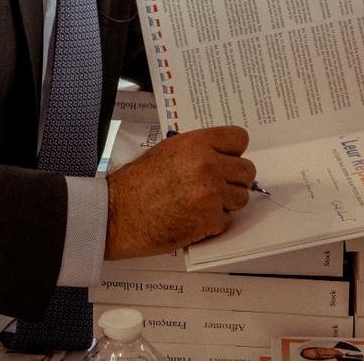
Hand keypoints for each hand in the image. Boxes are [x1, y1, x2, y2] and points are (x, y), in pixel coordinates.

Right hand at [105, 126, 255, 259]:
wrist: (116, 214)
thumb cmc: (135, 184)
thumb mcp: (167, 151)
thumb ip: (197, 151)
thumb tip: (221, 157)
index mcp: (196, 143)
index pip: (239, 139)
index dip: (234, 153)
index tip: (227, 161)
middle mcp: (207, 165)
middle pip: (246, 171)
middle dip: (233, 181)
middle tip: (214, 188)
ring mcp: (210, 193)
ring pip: (241, 198)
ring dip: (226, 204)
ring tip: (200, 204)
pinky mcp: (208, 220)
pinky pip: (226, 221)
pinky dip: (213, 224)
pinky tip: (192, 219)